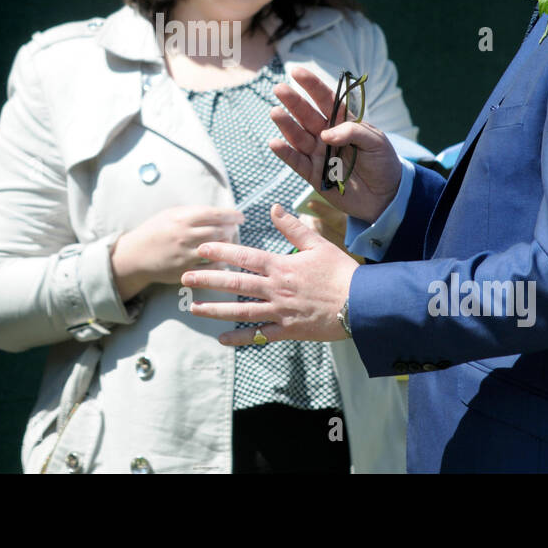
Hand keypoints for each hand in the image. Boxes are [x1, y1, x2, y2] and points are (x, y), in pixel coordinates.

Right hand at [109, 204, 242, 301]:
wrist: (135, 255)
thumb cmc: (155, 231)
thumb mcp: (170, 214)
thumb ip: (193, 212)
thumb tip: (219, 212)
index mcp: (181, 218)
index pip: (214, 214)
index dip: (231, 215)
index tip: (240, 217)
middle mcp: (184, 235)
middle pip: (219, 231)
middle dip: (231, 230)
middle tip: (234, 229)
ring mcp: (184, 255)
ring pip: (217, 249)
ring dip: (228, 246)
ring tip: (229, 242)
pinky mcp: (184, 271)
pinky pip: (210, 268)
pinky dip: (220, 263)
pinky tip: (223, 259)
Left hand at [181, 202, 357, 343]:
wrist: (362, 304)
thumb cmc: (342, 272)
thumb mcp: (319, 244)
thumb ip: (293, 227)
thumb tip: (274, 208)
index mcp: (282, 266)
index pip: (245, 256)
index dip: (221, 251)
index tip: (201, 249)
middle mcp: (276, 289)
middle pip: (235, 283)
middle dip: (208, 280)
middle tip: (185, 277)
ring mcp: (280, 311)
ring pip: (241, 311)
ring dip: (215, 310)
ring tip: (194, 308)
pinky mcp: (288, 330)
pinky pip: (260, 336)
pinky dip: (240, 339)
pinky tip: (222, 340)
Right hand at [270, 66, 401, 222]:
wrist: (386, 197)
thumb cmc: (383, 163)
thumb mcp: (376, 142)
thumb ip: (352, 132)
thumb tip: (324, 135)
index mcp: (343, 121)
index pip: (325, 99)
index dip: (312, 85)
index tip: (297, 72)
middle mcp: (326, 135)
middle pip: (307, 115)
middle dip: (293, 102)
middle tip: (279, 89)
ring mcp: (318, 153)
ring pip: (298, 136)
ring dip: (286, 124)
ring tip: (275, 112)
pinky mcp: (313, 174)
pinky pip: (296, 162)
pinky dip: (285, 153)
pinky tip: (275, 142)